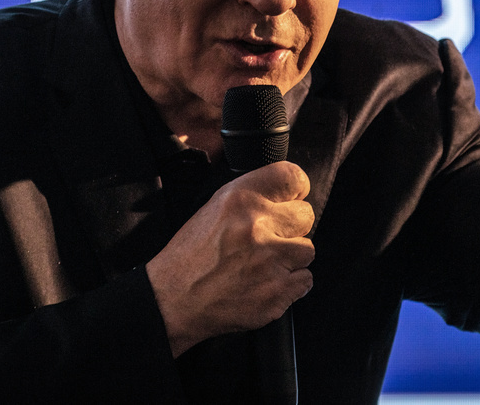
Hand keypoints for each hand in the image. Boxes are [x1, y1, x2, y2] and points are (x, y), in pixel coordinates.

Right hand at [145, 161, 314, 357]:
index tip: (293, 199)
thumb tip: (286, 196)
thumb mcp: (214, 208)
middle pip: (305, 216)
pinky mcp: (276, 292)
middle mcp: (257, 225)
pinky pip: (305, 280)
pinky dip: (290, 285)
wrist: (172, 300)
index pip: (292, 178)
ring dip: (291, 258)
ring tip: (265, 264)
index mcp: (239, 198)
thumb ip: (252, 198)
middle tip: (271, 238)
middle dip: (291, 228)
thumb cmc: (190, 256)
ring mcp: (269, 260)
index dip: (296, 190)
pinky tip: (266, 283)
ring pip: (307, 250)